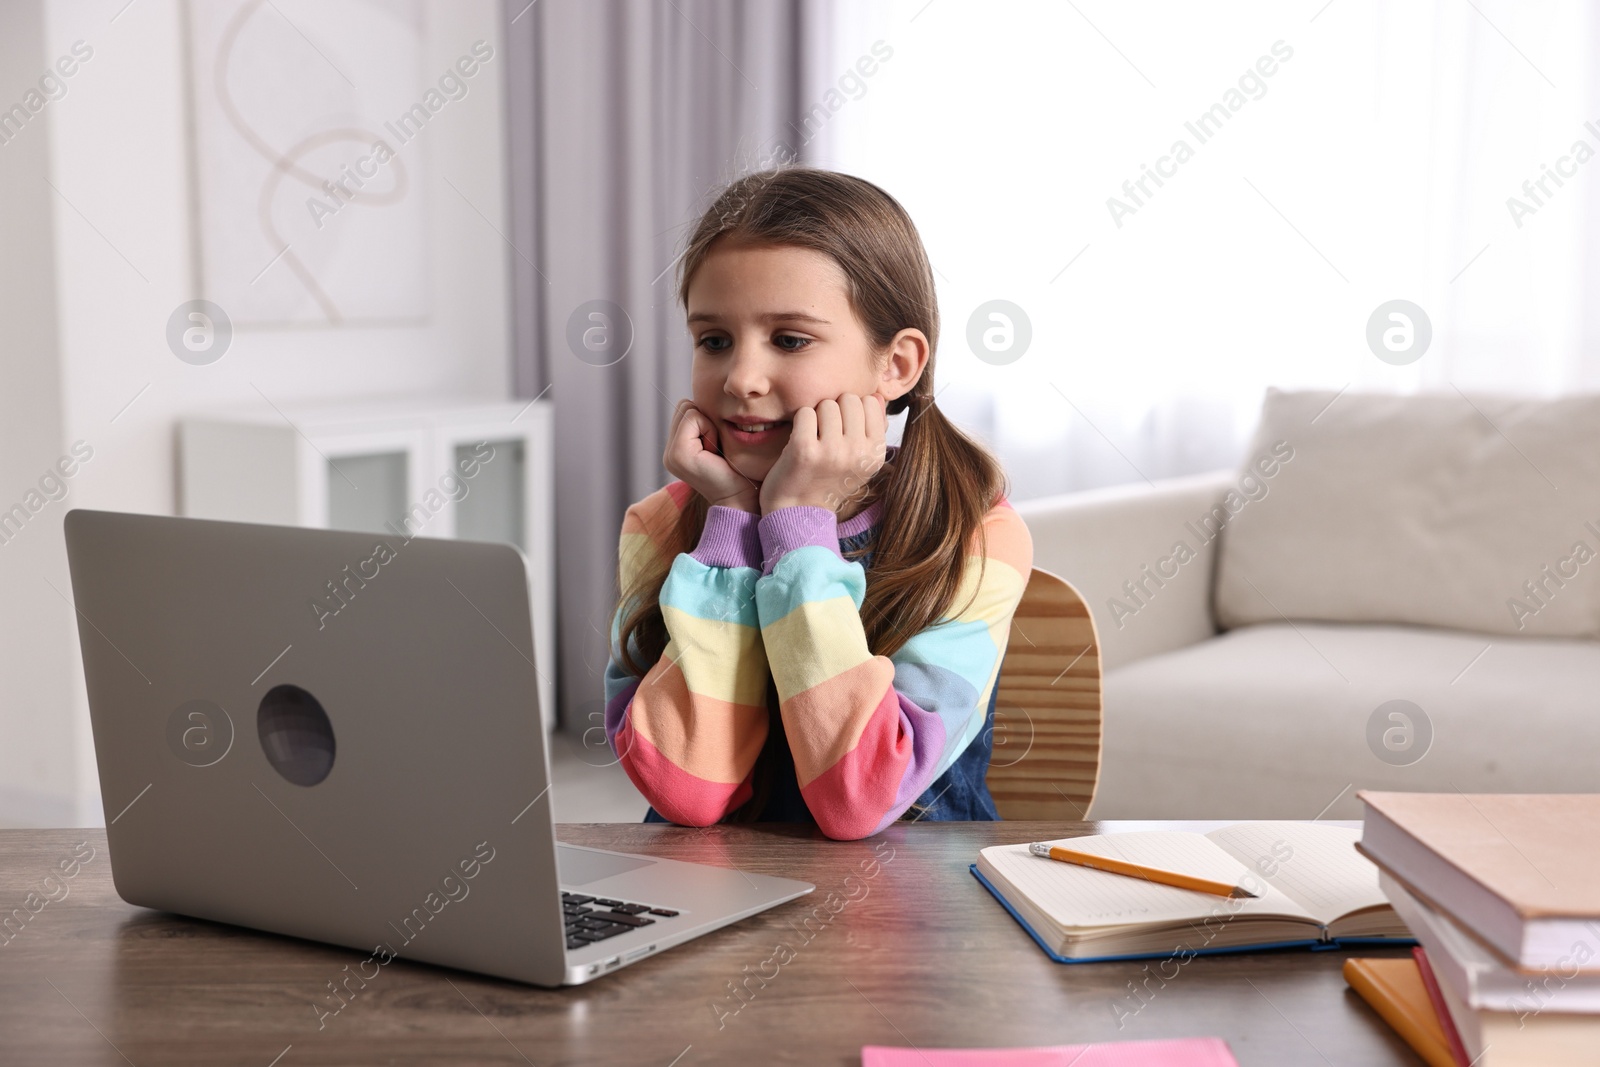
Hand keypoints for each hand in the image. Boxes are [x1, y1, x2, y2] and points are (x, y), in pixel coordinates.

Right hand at [663, 399, 760, 512]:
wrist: (742, 497)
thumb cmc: (739, 469)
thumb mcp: (719, 440)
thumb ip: (706, 422)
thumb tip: (709, 395)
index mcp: (676, 449)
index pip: (685, 408)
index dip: (707, 419)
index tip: (717, 446)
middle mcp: (669, 452)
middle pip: (684, 406)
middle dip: (706, 420)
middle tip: (717, 448)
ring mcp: (670, 455)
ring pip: (688, 410)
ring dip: (709, 426)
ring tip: (716, 451)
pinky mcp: (678, 454)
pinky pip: (693, 418)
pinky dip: (709, 430)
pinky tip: (714, 452)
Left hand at [760, 393, 888, 516]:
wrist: (799, 512)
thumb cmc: (829, 480)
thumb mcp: (861, 460)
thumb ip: (873, 427)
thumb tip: (875, 395)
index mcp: (876, 453)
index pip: (869, 402)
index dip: (852, 410)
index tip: (843, 430)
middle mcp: (858, 453)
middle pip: (849, 398)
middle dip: (835, 410)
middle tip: (826, 433)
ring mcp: (832, 451)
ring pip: (827, 404)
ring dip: (817, 416)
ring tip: (814, 438)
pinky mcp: (804, 450)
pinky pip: (805, 412)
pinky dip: (799, 422)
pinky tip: (800, 440)